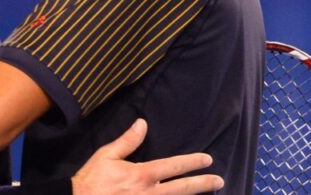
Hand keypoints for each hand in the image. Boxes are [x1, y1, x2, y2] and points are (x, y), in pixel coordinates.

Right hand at [72, 119, 223, 194]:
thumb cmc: (91, 181)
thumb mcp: (106, 156)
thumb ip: (127, 141)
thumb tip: (142, 123)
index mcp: (142, 175)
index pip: (174, 166)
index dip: (193, 162)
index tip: (207, 160)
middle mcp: (150, 194)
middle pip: (183, 188)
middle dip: (204, 184)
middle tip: (219, 180)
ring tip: (211, 194)